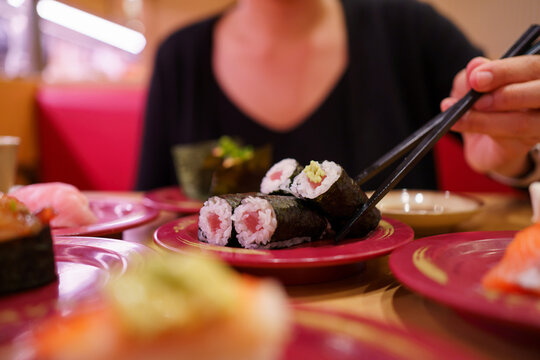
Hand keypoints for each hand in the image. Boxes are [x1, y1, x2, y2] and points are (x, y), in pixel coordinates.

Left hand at [441, 55, 539, 176]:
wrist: (482, 138)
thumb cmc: (483, 100)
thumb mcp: (473, 82)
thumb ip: (475, 73)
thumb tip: (475, 65)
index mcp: (537, 74)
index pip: (531, 67)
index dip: (505, 71)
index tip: (477, 77)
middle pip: (539, 93)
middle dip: (505, 95)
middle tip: (476, 100)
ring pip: (521, 122)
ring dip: (486, 118)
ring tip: (460, 113)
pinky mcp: (526, 144)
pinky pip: (506, 138)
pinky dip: (479, 128)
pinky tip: (457, 123)